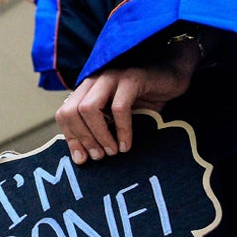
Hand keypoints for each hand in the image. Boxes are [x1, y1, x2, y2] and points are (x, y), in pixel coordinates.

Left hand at [55, 41, 199, 163]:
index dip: (70, 137)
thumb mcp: (117, 119)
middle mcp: (94, 81)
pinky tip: (127, 145)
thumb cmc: (145, 101)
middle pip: (71, 111)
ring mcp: (111, 77)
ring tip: (112, 152)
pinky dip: (122, 130)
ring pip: (89, 108)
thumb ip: (100, 132)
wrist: (172, 77)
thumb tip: (82, 158)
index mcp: (87, 90)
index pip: (64, 113)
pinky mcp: (131, 78)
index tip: (82, 159)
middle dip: (83, 138)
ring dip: (99, 135)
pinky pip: (119, 107)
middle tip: (98, 157)